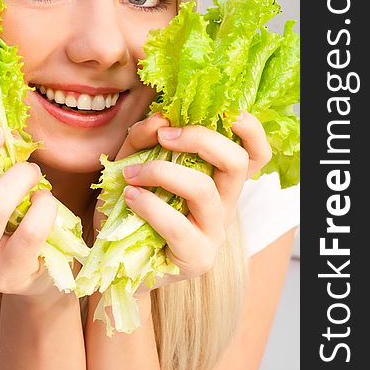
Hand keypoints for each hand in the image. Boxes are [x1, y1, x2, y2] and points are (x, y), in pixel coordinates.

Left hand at [97, 111, 271, 288]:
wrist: (114, 253)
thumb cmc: (132, 203)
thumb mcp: (133, 160)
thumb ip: (144, 137)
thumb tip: (160, 119)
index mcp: (218, 177)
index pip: (255, 153)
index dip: (250, 129)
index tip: (225, 111)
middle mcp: (225, 202)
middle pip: (237, 163)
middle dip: (201, 139)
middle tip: (164, 136)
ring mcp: (213, 232)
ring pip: (204, 190)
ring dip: (163, 172)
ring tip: (131, 174)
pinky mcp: (197, 257)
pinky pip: (178, 226)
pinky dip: (150, 205)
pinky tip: (130, 197)